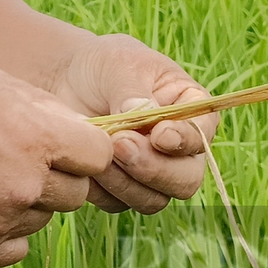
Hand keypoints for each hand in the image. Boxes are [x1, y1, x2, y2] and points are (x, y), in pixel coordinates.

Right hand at [0, 64, 114, 267]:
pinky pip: (15, 248)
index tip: (65, 145)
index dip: (84, 149)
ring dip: (26, 203)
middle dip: (56, 177)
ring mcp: (0, 221)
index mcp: (38, 137)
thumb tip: (86, 134)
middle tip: (18, 159)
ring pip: (42, 220)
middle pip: (76, 194)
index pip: (100, 157)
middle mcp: (26, 184)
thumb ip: (49, 112)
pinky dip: (2, 231)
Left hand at [51, 34, 218, 212]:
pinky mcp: (122, 188)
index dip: (185, 141)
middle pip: (185, 180)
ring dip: (125, 181)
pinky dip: (102, 188)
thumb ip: (133, 92)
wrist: (65, 80)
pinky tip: (85, 162)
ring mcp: (152, 173)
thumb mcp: (119, 65)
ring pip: (153, 199)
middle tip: (119, 144)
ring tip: (98, 149)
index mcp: (190, 110)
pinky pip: (118, 203)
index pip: (201, 134)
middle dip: (153, 168)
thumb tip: (144, 114)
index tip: (158, 134)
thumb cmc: (103, 65)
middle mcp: (178, 149)